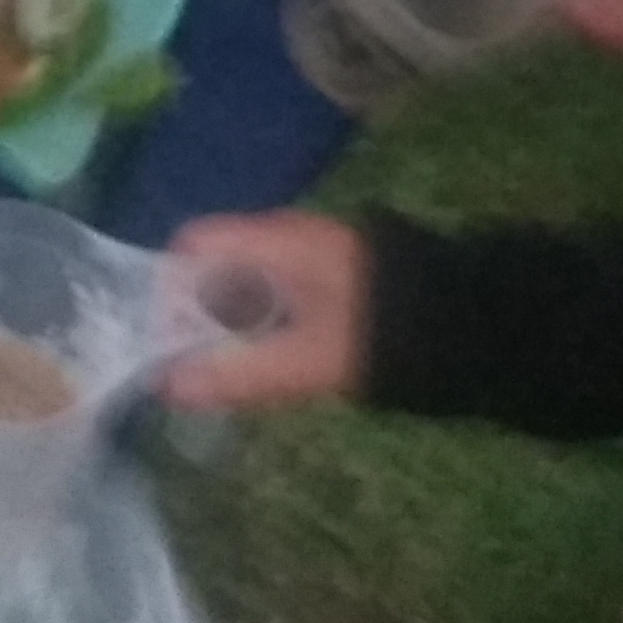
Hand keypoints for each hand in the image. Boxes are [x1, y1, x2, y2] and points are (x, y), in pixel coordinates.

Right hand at [164, 212, 367, 409]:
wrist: (461, 324)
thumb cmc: (376, 334)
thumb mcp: (304, 362)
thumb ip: (235, 374)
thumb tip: (165, 386)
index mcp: (275, 240)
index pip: (194, 241)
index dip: (167, 285)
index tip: (161, 338)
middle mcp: (286, 235)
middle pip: (215, 262)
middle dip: (192, 311)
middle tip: (184, 366)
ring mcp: (310, 253)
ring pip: (244, 280)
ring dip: (226, 321)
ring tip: (219, 372)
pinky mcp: (330, 277)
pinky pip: (273, 291)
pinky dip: (257, 322)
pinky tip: (265, 361)